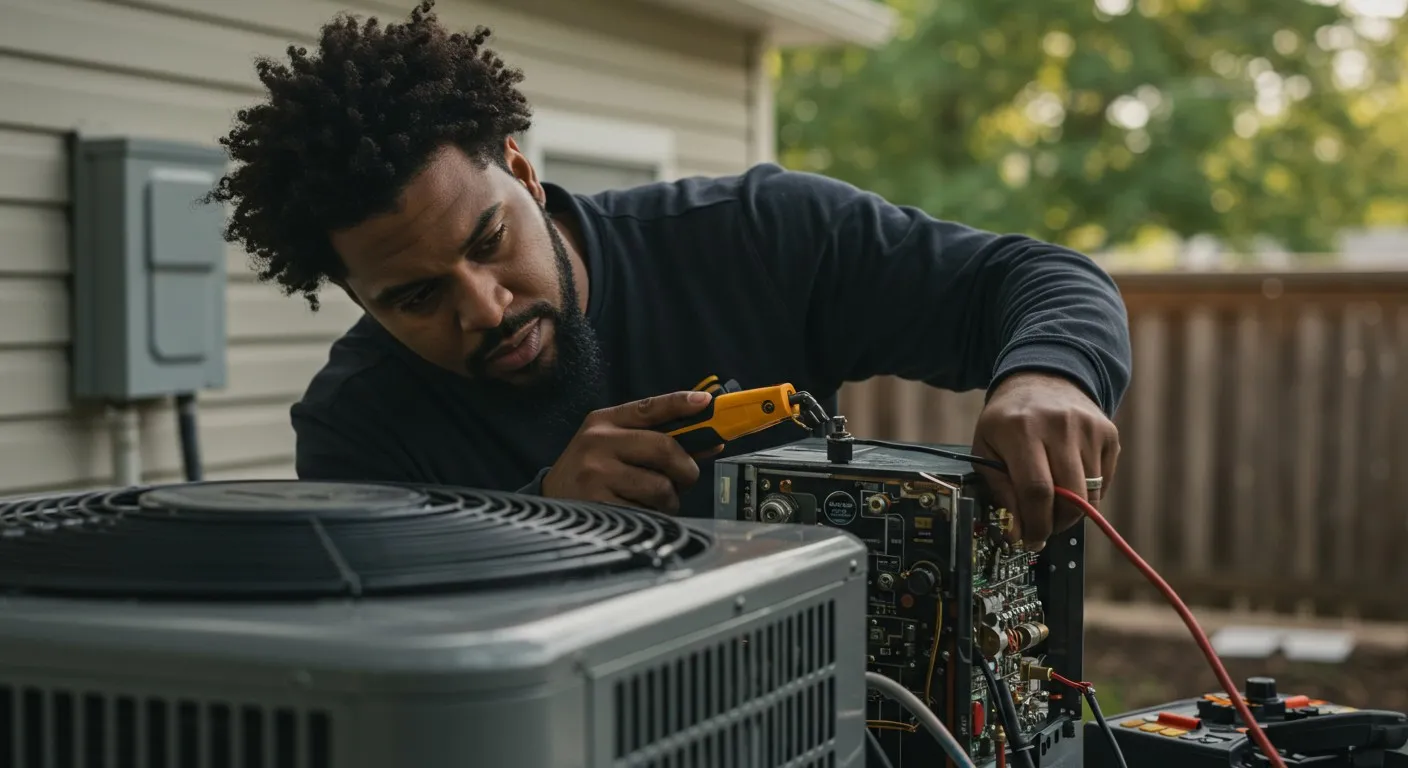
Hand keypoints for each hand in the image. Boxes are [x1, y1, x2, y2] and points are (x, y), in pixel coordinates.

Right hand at [542, 390, 717, 513]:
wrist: (549, 502)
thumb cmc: (592, 472)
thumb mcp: (614, 447)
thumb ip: (658, 441)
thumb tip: (710, 441)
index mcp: (603, 422)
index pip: (649, 407)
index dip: (680, 403)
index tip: (706, 402)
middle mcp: (597, 442)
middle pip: (665, 448)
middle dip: (686, 469)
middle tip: (685, 479)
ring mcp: (596, 474)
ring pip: (661, 486)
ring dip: (670, 500)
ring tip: (655, 502)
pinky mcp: (599, 506)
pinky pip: (648, 513)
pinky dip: (654, 518)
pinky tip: (640, 515)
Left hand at [971, 372, 1119, 550]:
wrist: (1042, 378)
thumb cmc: (1008, 420)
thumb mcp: (986, 449)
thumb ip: (1000, 491)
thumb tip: (1017, 534)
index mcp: (1021, 429)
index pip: (1036, 490)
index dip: (1035, 524)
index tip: (1030, 540)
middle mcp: (1059, 426)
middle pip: (1069, 496)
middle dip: (1056, 524)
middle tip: (1043, 529)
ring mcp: (1088, 428)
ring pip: (1090, 494)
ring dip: (1072, 511)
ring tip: (1053, 505)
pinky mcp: (1108, 433)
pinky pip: (1104, 481)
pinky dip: (1088, 493)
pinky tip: (1068, 480)